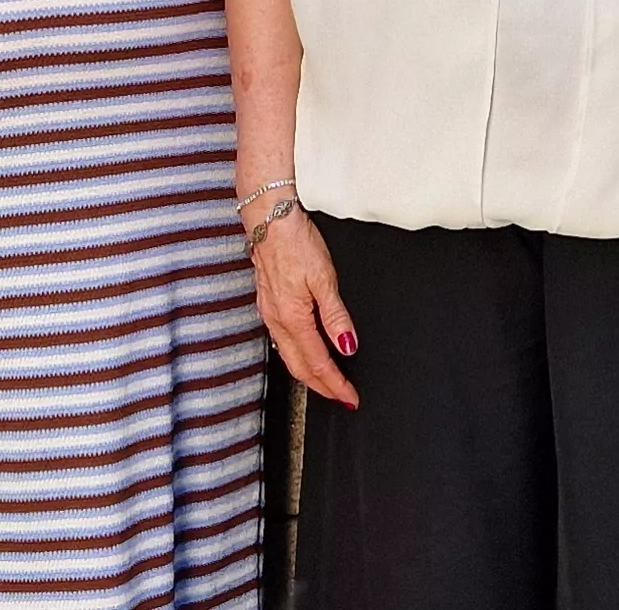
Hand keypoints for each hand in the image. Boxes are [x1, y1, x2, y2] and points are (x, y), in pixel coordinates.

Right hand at [249, 208, 360, 408]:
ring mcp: (269, 314)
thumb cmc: (296, 243)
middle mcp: (277, 322)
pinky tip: (306, 353)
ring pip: (289, 357)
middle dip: (322, 388)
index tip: (350, 397)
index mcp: (293, 319)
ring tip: (328, 383)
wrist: (269, 221)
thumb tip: (347, 345)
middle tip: (342, 398)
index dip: (336, 384)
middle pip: (300, 368)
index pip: (319, 363)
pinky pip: (282, 342)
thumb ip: (336, 315)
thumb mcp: (324, 278)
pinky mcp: (268, 305)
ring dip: (309, 375)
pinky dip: (298, 356)